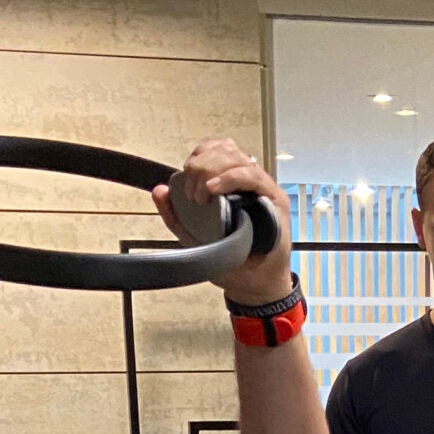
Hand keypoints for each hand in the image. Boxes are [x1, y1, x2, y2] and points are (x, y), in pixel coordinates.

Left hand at [156, 139, 293, 305]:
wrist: (255, 283)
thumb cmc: (232, 260)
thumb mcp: (194, 238)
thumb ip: (175, 216)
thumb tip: (159, 190)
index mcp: (228, 183)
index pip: (214, 151)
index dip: (197, 156)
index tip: (185, 178)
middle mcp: (246, 181)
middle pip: (224, 150)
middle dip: (201, 166)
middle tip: (192, 193)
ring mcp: (261, 188)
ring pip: (237, 158)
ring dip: (213, 170)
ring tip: (203, 195)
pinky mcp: (274, 199)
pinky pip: (253, 177)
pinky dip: (231, 179)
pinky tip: (215, 190)